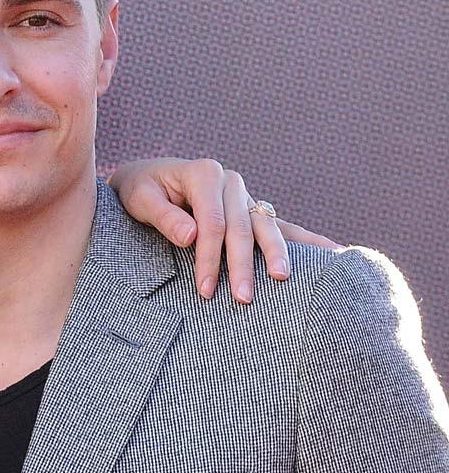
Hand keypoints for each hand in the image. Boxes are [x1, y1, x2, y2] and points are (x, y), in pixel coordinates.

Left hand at [108, 157, 338, 302]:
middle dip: (242, 265)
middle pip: (242, 228)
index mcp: (204, 174)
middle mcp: (230, 182)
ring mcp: (244, 196)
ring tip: (283, 280)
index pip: (213, 223)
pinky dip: (307, 240)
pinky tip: (334, 252)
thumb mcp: (138, 198)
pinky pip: (281, 226)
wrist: (144, 180)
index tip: (205, 289)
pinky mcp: (251, 210)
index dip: (210, 257)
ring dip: (276, 255)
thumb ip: (163, 216)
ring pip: (266, 227)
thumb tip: (192, 235)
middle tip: (243, 298)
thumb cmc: (138, 190)